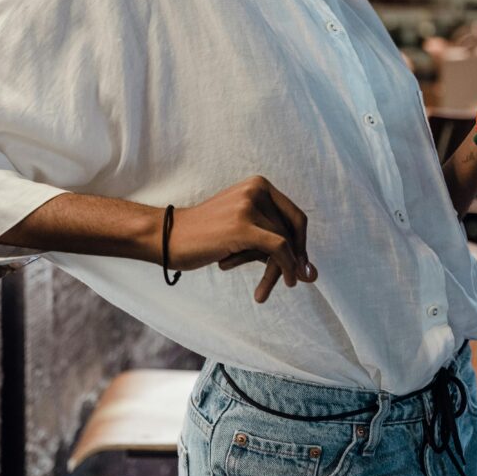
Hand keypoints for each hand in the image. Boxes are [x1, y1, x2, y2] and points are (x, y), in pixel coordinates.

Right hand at [167, 175, 317, 302]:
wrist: (167, 237)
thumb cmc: (205, 239)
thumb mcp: (244, 235)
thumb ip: (274, 245)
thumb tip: (309, 274)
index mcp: (259, 184)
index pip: (295, 217)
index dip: (301, 244)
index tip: (300, 268)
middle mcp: (257, 188)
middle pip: (290, 232)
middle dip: (290, 261)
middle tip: (288, 284)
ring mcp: (250, 204)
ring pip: (284, 243)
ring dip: (277, 271)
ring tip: (262, 291)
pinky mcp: (243, 224)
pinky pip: (278, 248)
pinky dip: (282, 268)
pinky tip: (271, 287)